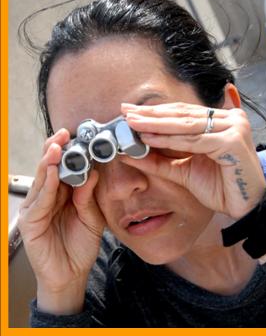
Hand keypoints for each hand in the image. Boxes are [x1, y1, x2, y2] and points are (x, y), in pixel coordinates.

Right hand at [18, 129, 105, 296]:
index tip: (76, 137)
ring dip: (49, 163)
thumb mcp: (91, 218)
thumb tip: (93, 173)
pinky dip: (47, 186)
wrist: (72, 274)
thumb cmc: (80, 246)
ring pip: (42, 180)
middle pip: (50, 169)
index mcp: (64, 195)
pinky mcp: (31, 221)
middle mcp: (49, 198)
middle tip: (63, 134)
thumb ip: (88, 196)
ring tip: (56, 147)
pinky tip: (53, 173)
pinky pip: (40, 200)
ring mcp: (38, 208)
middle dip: (55, 150)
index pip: (64, 168)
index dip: (69, 152)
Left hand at [121, 102, 265, 218]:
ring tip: (132, 122)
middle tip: (126, 111)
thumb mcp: (183, 170)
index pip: (183, 112)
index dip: (156, 112)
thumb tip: (131, 153)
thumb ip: (160, 160)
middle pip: (182, 114)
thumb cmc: (219, 187)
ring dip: (155, 123)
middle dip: (151, 114)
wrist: (244, 208)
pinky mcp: (232, 141)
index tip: (131, 111)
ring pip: (185, 125)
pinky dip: (169, 139)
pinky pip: (194, 140)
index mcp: (220, 120)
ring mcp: (233, 127)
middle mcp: (229, 118)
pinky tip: (149, 137)